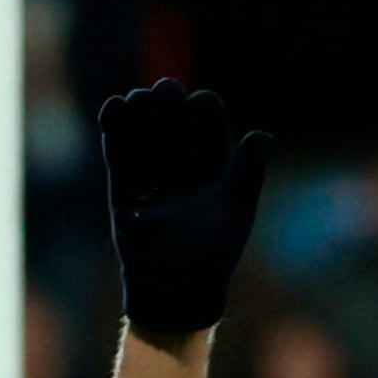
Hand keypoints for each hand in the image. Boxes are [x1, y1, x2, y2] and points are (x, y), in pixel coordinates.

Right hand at [97, 81, 274, 341]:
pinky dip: (115, 131)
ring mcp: (152, 175)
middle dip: (168, 106)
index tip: (198, 103)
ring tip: (138, 98)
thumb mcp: (236, 207)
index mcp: (214, 165)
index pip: (208, 125)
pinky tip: (113, 107)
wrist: (176, 287)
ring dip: (140, 114)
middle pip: (174, 124)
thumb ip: (249, 170)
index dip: (204, 110)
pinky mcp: (124, 188)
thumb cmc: (213, 251)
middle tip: (165, 90)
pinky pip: (119, 155)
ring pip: (145, 135)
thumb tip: (263, 136)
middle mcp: (183, 165)